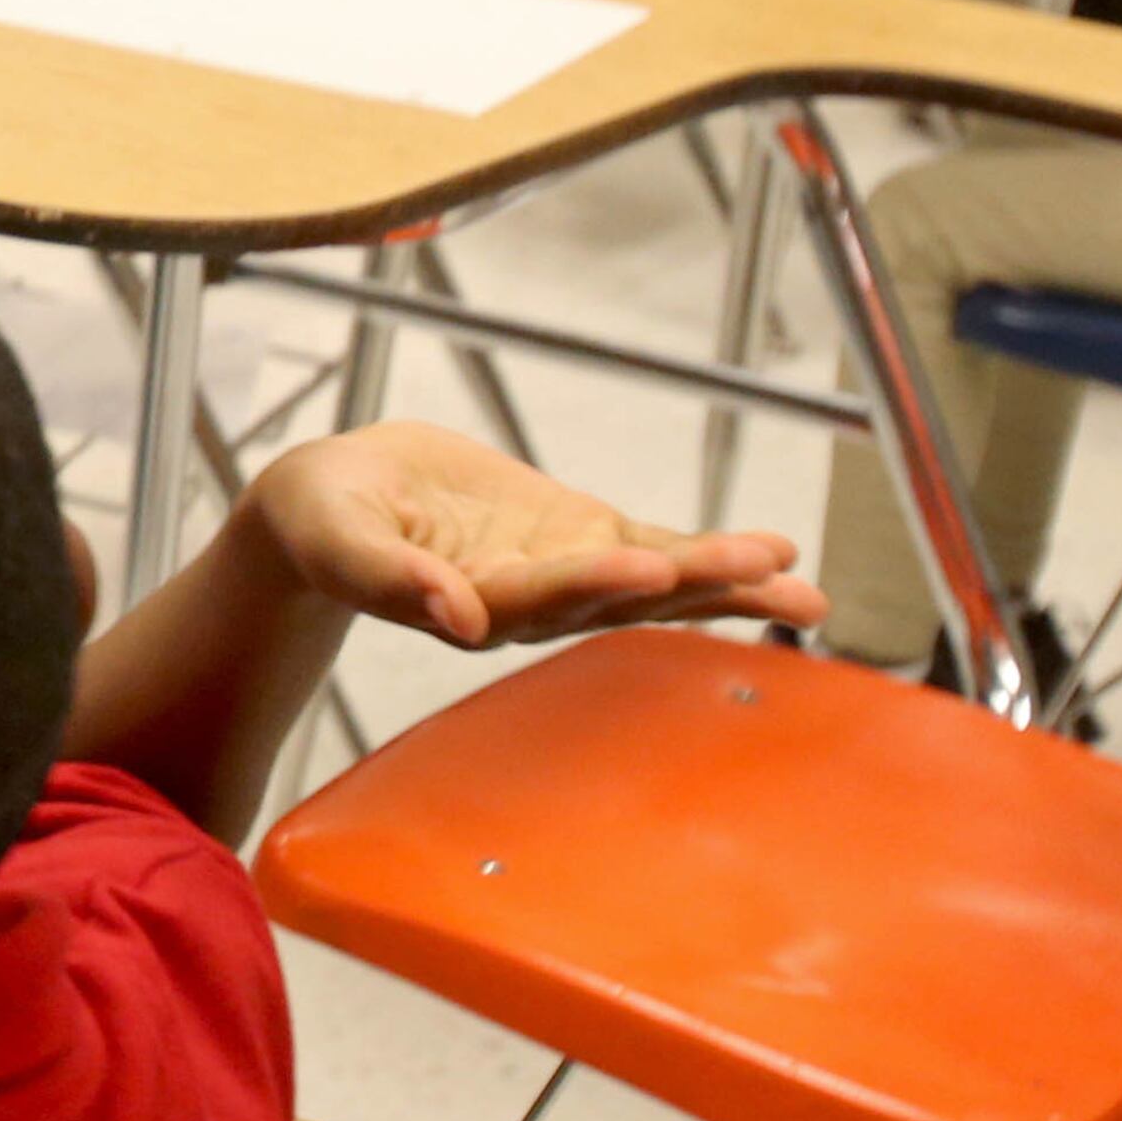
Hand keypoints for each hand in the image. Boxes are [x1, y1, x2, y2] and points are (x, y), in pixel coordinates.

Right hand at [256, 422, 825, 648]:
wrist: (333, 506)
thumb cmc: (320, 523)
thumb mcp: (337, 540)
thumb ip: (388, 578)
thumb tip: (455, 614)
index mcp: (468, 602)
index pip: (539, 593)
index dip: (593, 580)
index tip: (647, 568)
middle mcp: (528, 600)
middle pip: (620, 596)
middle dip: (696, 584)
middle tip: (769, 576)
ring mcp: (558, 571)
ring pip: (653, 580)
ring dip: (725, 581)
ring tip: (800, 584)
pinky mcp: (573, 537)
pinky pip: (652, 548)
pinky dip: (710, 556)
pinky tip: (773, 555)